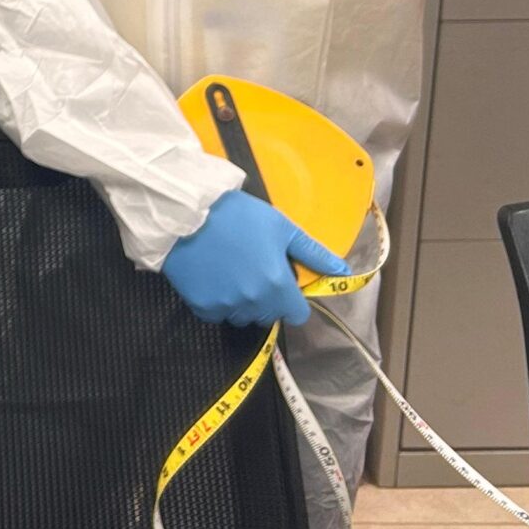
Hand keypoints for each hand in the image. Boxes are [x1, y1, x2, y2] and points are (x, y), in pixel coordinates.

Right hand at [160, 189, 352, 328]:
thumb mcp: (281, 227)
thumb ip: (312, 253)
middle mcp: (254, 302)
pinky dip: (216, 302)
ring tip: (230, 273)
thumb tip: (342, 271)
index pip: (297, 315)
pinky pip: (216, 313)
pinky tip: (211, 278)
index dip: (292, 300)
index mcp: (278, 286)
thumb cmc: (238, 215)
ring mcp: (226, 306)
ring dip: (242, 302)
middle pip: (269, 316)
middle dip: (267, 300)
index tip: (281, 283)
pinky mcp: (201, 306)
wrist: (185, 212)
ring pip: (242, 316)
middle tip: (252, 270)